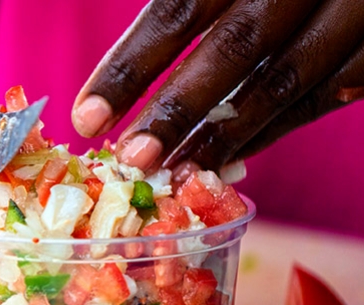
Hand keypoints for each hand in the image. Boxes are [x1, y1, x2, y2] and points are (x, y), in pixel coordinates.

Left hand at [71, 0, 363, 174]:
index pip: (179, 10)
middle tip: (130, 157)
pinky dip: (275, 129)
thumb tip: (115, 62)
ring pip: (285, 80)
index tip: (86, 117)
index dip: (130, 67)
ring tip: (173, 171)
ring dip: (225, 134)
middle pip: (234, 48)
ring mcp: (355, 7)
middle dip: (176, 111)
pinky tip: (231, 155)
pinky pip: (326, 95)